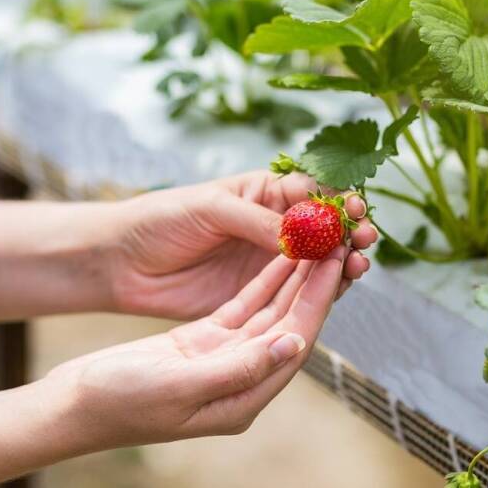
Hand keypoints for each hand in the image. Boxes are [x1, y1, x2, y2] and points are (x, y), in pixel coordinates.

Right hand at [46, 249, 344, 447]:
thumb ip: (239, 367)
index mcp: (243, 398)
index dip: (318, 300)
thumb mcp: (180, 386)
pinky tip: (279, 255)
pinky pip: (243, 306)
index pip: (295, 341)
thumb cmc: (119, 402)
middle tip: (337, 241)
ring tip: (316, 240)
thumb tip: (293, 344)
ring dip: (292, 277)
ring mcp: (223, 358)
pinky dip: (262, 280)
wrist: (73, 404)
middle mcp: (241, 378)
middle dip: (314, 283)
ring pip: (270, 311)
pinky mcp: (203, 341)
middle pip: (290, 323)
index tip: (337, 262)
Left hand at [106, 171, 376, 318]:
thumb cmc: (161, 220)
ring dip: (343, 261)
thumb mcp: (209, 209)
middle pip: (325, 228)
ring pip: (318, 262)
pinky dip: (322, 289)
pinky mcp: (259, 294)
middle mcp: (273, 226)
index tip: (356, 210)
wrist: (122, 262)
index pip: (313, 192)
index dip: (338, 200)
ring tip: (358, 264)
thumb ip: (256, 222)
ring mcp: (269, 262)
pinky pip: (298, 292)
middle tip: (365, 239)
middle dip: (350, 232)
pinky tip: (338, 285)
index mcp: (263, 193)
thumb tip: (303, 236)